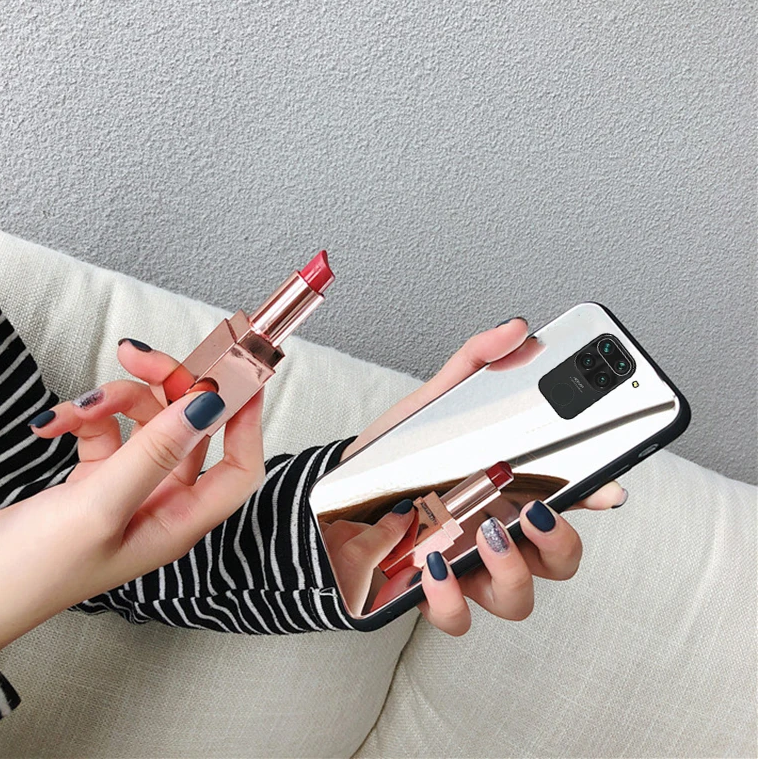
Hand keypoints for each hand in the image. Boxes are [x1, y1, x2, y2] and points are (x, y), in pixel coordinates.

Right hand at [0, 388, 263, 656]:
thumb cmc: (34, 572)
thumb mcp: (100, 507)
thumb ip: (154, 452)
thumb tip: (208, 405)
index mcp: (180, 520)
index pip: (239, 467)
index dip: (245, 421)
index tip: (236, 374)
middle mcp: (163, 502)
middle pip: (189, 428)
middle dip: (167, 388)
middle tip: (136, 357)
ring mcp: (131, 487)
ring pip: (146, 421)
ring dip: (113, 400)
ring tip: (75, 407)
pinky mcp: (97, 477)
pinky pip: (107, 428)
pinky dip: (84, 417)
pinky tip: (53, 425)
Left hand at [337, 318, 627, 633]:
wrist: (336, 493)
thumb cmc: (398, 454)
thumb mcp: (433, 402)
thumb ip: (476, 363)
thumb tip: (517, 329)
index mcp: (509, 493)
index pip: (570, 500)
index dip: (597, 497)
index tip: (607, 486)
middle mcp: (499, 536)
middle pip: (559, 559)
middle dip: (561, 541)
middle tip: (539, 510)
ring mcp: (468, 569)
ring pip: (519, 596)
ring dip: (510, 570)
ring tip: (482, 534)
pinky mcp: (431, 594)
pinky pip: (458, 616)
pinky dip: (451, 599)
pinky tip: (433, 564)